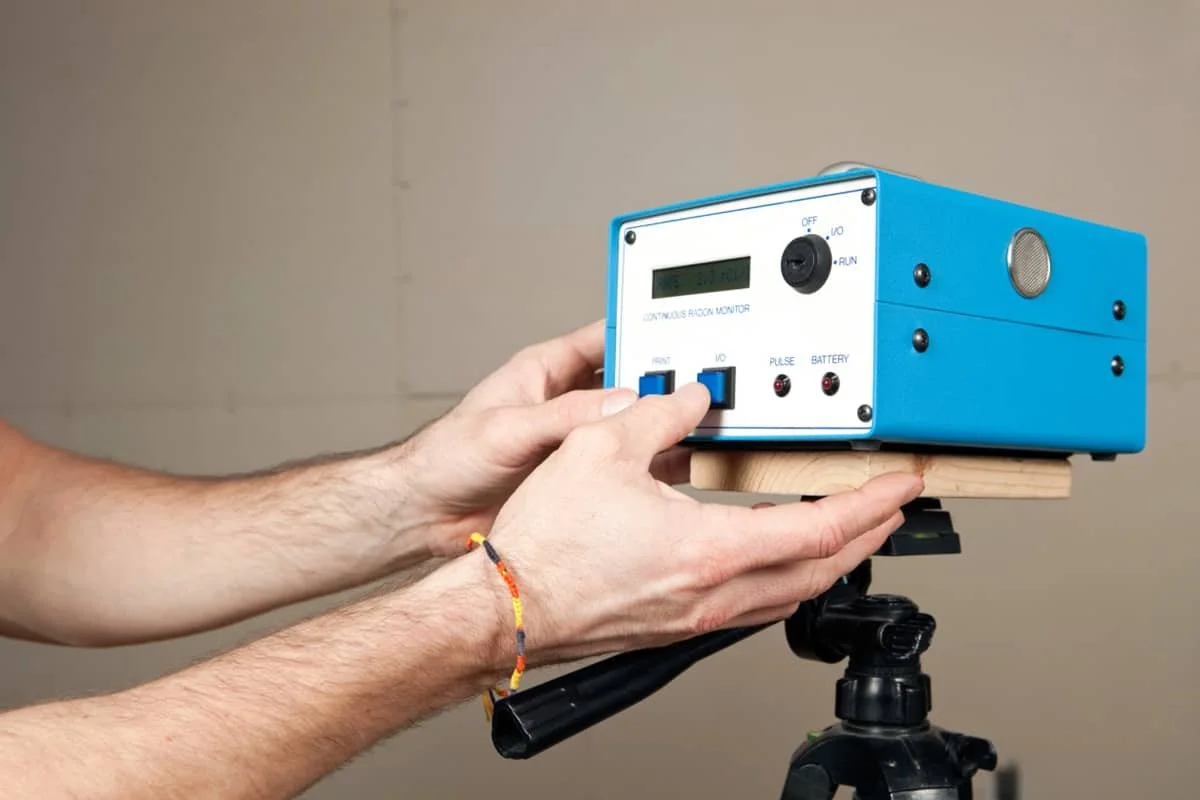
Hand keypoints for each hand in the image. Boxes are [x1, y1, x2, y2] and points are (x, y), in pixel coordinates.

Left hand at [399, 320, 689, 556]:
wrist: (427, 514)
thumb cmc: (448, 459)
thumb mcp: (507, 429)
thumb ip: (563, 416)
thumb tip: (619, 402)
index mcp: (546, 372)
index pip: (605, 337)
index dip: (643, 332)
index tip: (685, 336)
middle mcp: (566, 402)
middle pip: (629, 383)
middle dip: (664, 386)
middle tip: (705, 391)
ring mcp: (575, 441)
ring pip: (633, 426)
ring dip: (662, 428)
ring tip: (704, 429)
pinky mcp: (578, 478)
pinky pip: (625, 466)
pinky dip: (652, 468)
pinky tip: (678, 471)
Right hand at [476, 382, 924, 665]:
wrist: (506, 606)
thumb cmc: (545, 545)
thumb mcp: (601, 447)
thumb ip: (657, 412)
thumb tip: (687, 395)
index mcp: (710, 548)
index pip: (823, 526)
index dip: (873, 503)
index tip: (901, 485)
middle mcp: (715, 592)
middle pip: (823, 569)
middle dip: (868, 535)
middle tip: (888, 508)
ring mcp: (698, 616)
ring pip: (792, 593)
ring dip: (829, 559)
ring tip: (842, 529)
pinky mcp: (676, 625)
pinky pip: (755, 604)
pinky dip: (785, 576)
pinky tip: (772, 557)